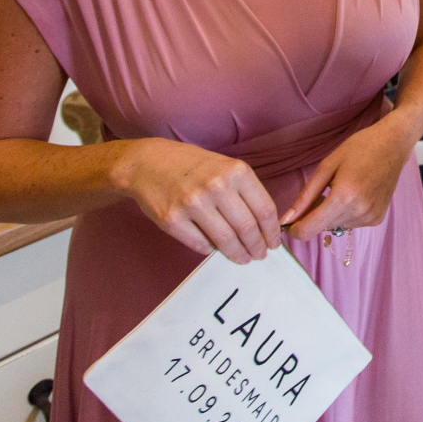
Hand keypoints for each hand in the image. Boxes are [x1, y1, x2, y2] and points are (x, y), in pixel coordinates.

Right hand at [117, 139, 280, 262]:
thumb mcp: (226, 167)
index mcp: (236, 171)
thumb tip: (264, 226)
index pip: (264, 209)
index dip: (272, 231)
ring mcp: (193, 203)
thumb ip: (245, 191)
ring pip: (226, 240)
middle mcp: (217, 186)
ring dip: (238, 253)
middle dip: (257, 247)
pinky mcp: (172, 220)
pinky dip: (212, 250)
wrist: (148, 163)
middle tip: (260, 255)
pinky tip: (216, 250)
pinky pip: (200, 244)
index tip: (274, 243)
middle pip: (247, 228)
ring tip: (243, 258)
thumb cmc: (192, 166)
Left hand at [281, 117, 417, 241]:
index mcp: (344, 197)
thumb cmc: (360, 148)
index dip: (294, 229)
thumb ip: (305, 196)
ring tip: (341, 188)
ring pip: (335, 226)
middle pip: (321, 228)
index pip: (309, 230)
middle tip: (322, 190)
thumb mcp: (327, 166)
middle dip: (314, 216)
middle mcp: (359, 212)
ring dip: (331, 214)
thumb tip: (286, 219)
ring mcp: (370, 217)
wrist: (394, 144)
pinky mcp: (377, 219)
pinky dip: (345, 213)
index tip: (288, 221)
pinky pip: (349, 224)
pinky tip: (354, 194)